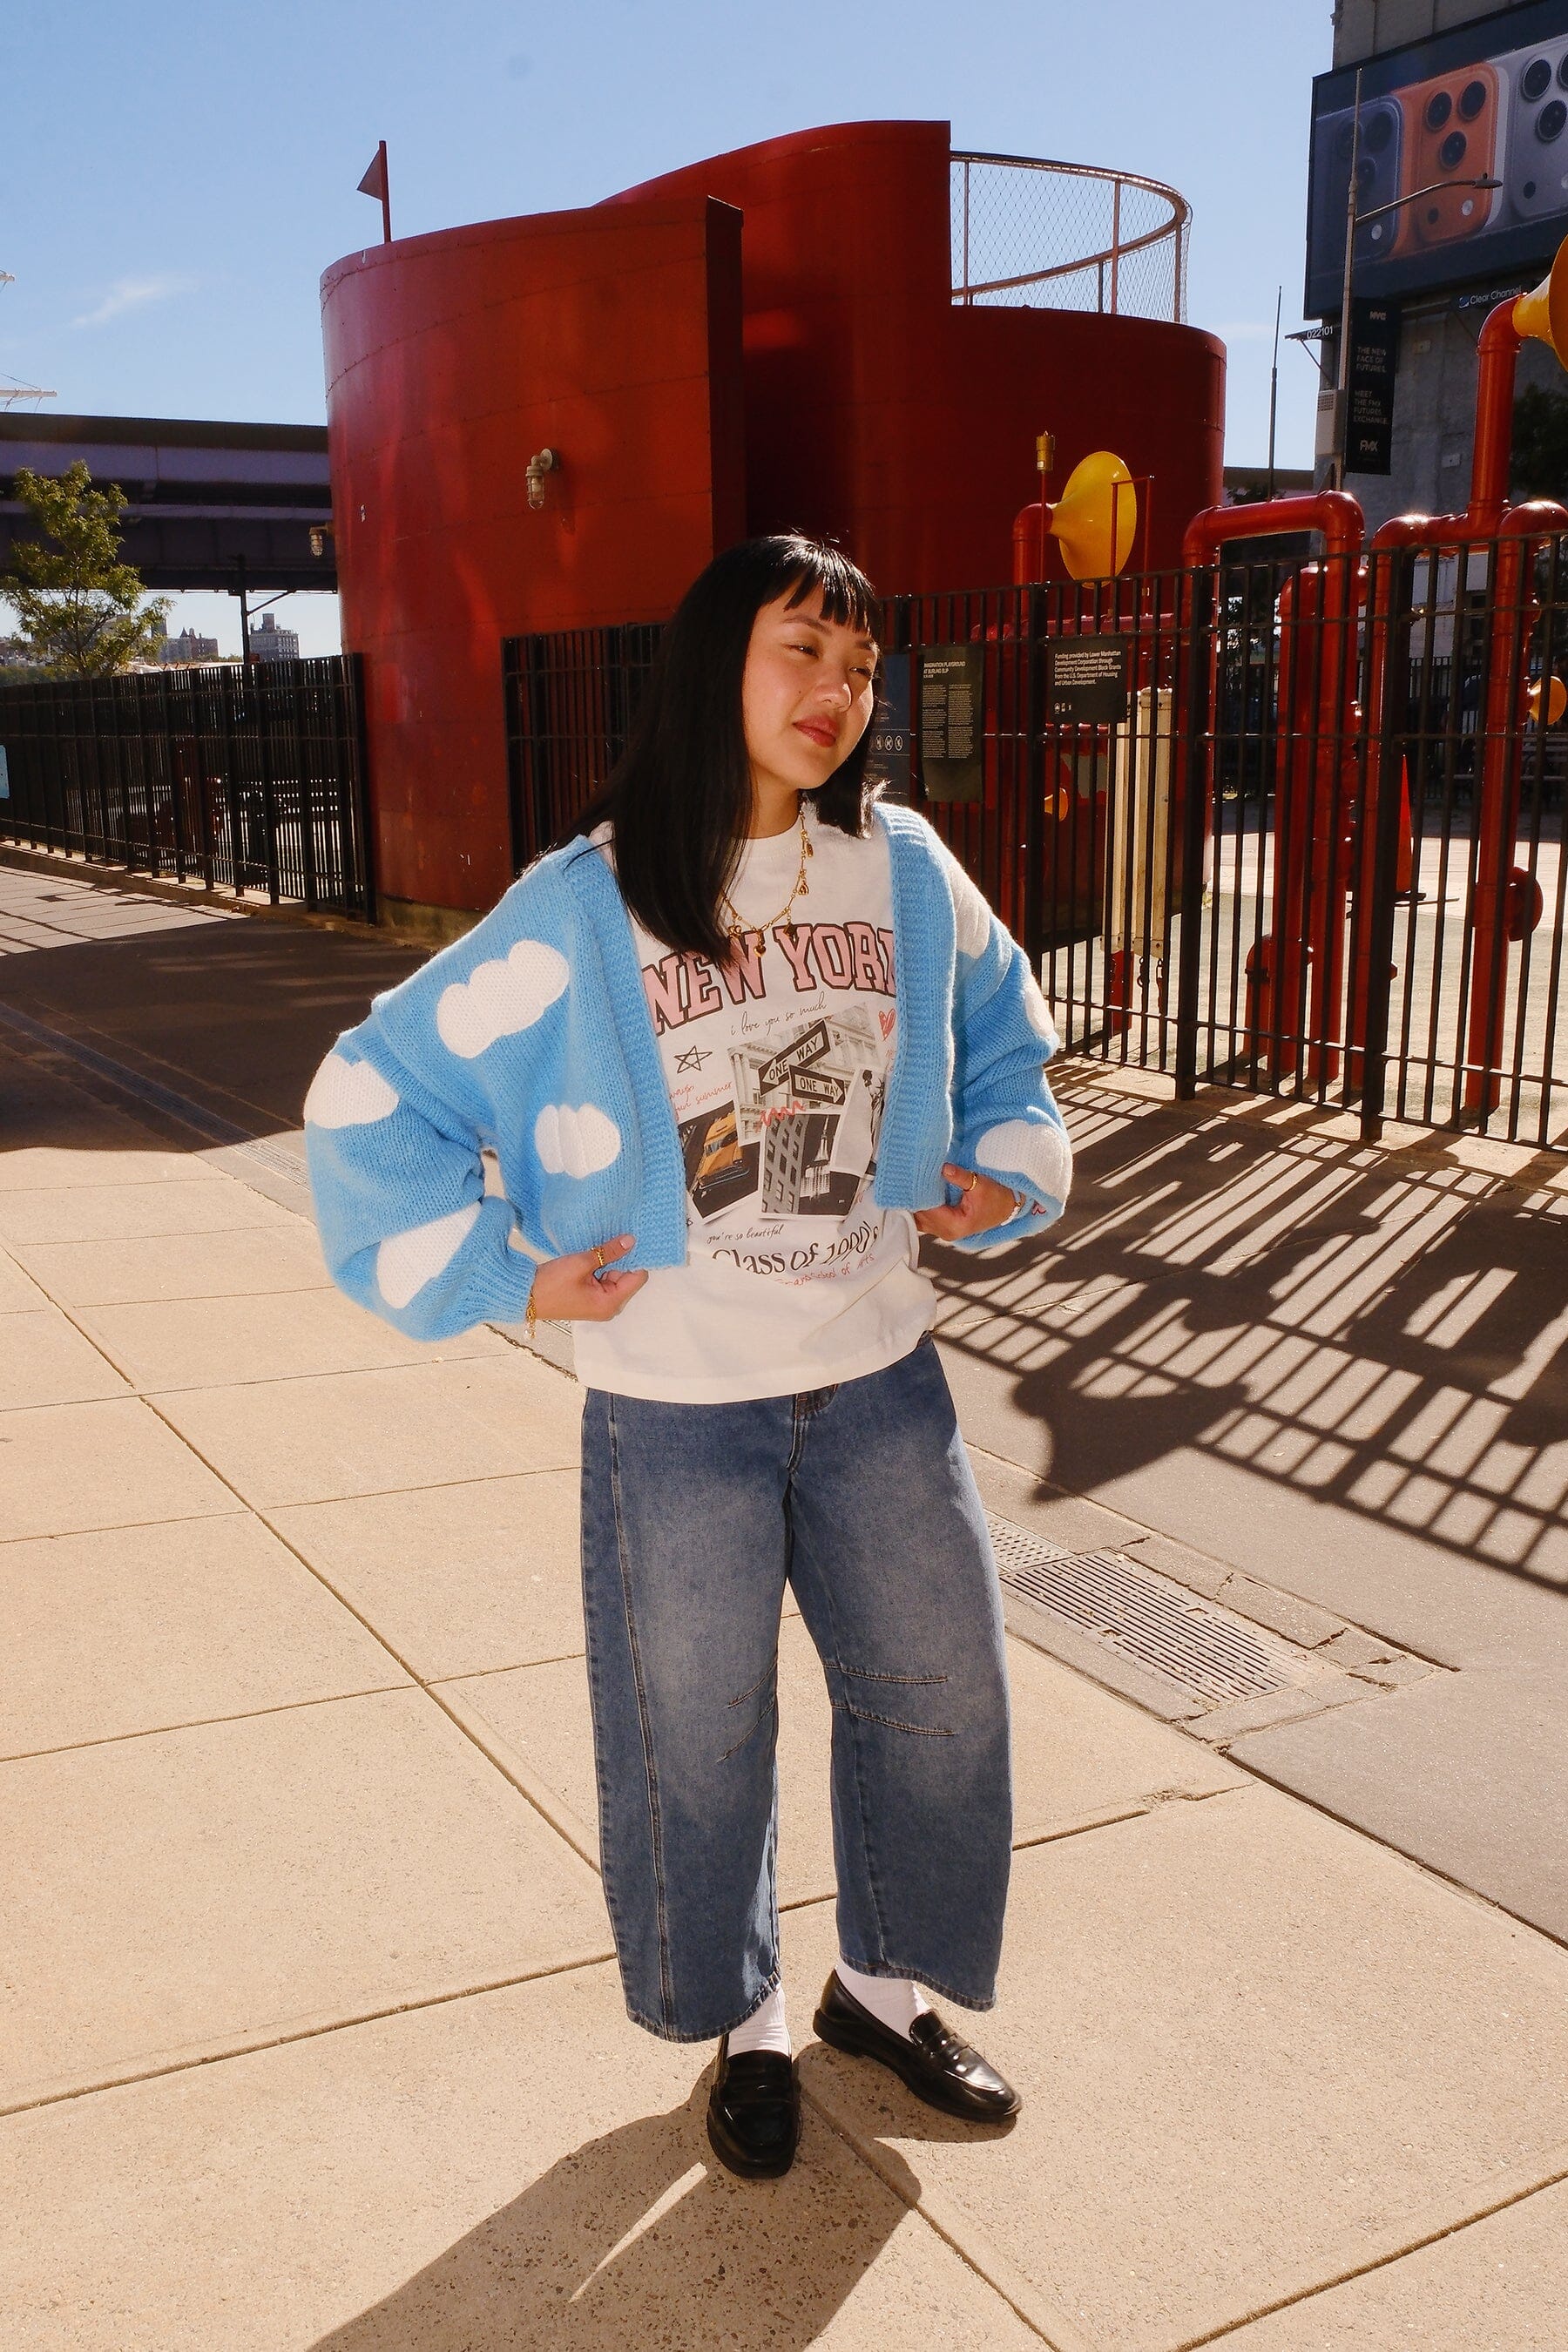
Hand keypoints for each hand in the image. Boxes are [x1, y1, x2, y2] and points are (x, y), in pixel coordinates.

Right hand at [529, 1234, 647, 1321]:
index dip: (635, 1258)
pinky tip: (590, 1258)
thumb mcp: (582, 1263)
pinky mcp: (591, 1298)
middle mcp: (609, 1307)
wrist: (526, 1296)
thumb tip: (630, 1241)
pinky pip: (603, 1280)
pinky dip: (599, 1268)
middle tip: (609, 1242)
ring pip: (615, 1277)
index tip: (628, 1241)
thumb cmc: (551, 1285)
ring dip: (607, 1263)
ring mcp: (600, 1303)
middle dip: (620, 1260)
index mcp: (610, 1303)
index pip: (638, 1277)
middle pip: (627, 1277)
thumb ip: (609, 1252)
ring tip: (595, 1250)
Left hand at [913, 1164, 1020, 1242]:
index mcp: (954, 1225)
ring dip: (913, 1201)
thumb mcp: (981, 1184)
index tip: (910, 1176)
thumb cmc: (995, 1197)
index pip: (926, 1209)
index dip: (917, 1193)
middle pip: (919, 1214)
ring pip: (917, 1217)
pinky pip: (922, 1217)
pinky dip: (918, 1205)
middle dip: (912, 1196)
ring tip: (907, 1182)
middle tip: (905, 1175)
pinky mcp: (941, 1225)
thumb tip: (944, 1167)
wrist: (1006, 1207)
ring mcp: (941, 1230)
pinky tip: (914, 1191)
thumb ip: (961, 1177)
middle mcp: (945, 1231)